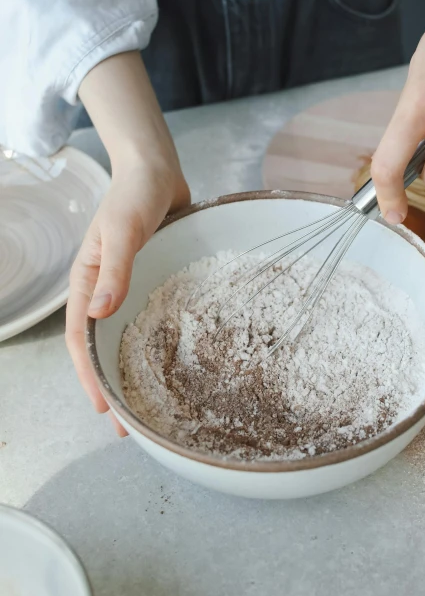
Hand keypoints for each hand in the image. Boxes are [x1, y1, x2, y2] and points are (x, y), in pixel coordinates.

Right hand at [66, 163, 189, 433]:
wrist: (157, 170)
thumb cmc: (134, 195)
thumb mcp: (121, 229)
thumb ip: (113, 268)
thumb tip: (98, 313)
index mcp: (87, 282)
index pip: (79, 338)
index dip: (88, 375)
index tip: (104, 408)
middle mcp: (104, 290)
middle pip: (101, 346)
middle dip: (109, 385)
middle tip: (129, 425)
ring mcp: (129, 288)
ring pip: (124, 337)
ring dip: (131, 370)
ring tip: (150, 403)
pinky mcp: (152, 282)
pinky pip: (149, 319)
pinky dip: (153, 344)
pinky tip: (173, 362)